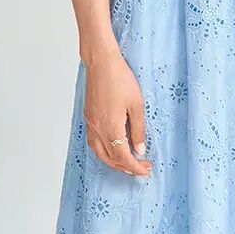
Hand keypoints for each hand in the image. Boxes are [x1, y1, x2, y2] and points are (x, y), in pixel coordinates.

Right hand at [83, 47, 151, 176]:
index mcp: (111, 128)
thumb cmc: (120, 79)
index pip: (123, 157)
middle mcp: (98, 130)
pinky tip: (111, 149)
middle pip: (111, 158)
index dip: (135, 167)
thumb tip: (139, 150)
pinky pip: (94, 142)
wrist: (101, 62)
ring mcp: (91, 124)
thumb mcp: (137, 104)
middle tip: (141, 168)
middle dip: (126, 167)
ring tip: (128, 163)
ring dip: (114, 162)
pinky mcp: (88, 117)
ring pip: (100, 153)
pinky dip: (103, 151)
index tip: (146, 170)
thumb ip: (138, 129)